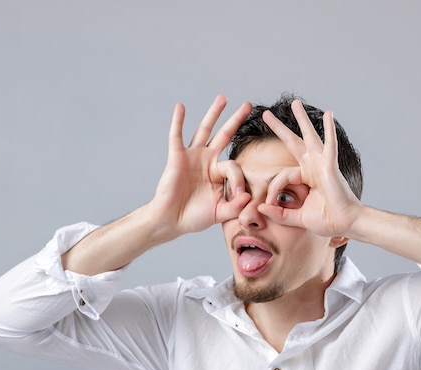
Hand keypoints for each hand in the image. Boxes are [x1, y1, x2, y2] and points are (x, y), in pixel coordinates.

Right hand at [147, 95, 251, 241]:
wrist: (171, 221)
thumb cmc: (194, 217)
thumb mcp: (221, 213)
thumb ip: (236, 207)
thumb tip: (248, 196)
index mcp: (219, 173)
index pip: (234, 166)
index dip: (238, 179)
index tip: (239, 195)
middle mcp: (207, 161)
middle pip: (224, 135)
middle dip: (236, 120)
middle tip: (248, 105)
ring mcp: (192, 157)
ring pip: (205, 130)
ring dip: (213, 113)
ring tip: (222, 98)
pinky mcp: (177, 158)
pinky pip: (177, 136)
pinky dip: (178, 121)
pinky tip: (180, 107)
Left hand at [258, 100, 361, 237]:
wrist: (345, 224)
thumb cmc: (327, 220)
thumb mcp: (297, 217)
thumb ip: (279, 213)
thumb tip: (260, 208)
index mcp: (305, 178)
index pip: (281, 175)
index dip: (272, 189)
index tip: (267, 202)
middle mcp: (313, 167)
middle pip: (293, 142)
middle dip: (280, 128)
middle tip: (267, 114)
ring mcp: (322, 165)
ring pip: (310, 137)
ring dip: (302, 119)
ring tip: (295, 103)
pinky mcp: (330, 166)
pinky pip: (330, 145)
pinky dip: (329, 130)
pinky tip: (329, 114)